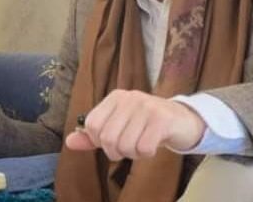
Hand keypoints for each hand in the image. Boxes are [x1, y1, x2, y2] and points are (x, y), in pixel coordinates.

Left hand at [65, 89, 205, 160]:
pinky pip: (144, 148)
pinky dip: (147, 154)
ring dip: (133, 154)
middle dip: (116, 152)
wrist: (183, 121)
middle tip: (129, 148)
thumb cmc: (146, 126)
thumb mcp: (118, 127)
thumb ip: (93, 135)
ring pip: (125, 145)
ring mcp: (146, 106)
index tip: (114, 141)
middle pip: (107, 138)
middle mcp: (129, 97)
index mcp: (114, 97)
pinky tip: (153, 145)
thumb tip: (69, 141)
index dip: (100, 141)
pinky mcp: (162, 119)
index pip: (91, 125)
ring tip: (142, 145)